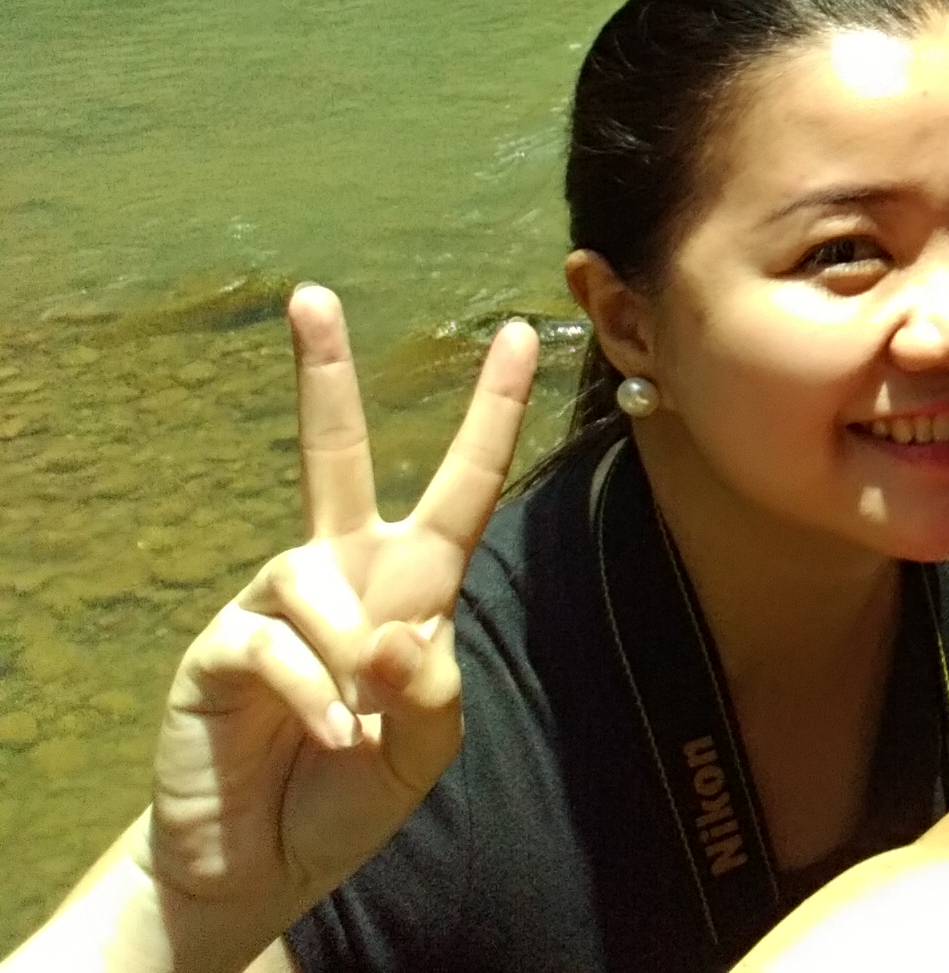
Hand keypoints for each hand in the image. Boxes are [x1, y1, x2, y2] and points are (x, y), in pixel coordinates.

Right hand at [144, 286, 536, 966]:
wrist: (263, 859)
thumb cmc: (355, 787)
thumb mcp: (428, 742)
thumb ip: (433, 685)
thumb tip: (395, 633)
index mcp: (411, 580)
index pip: (462, 482)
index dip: (491, 411)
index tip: (518, 333)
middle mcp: (341, 570)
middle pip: (332, 451)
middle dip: (322, 373)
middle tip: (310, 296)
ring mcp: (277, 602)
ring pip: (314, 578)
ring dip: (349, 658)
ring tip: (354, 725)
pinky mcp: (223, 646)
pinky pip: (274, 642)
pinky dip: (313, 693)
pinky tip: (326, 734)